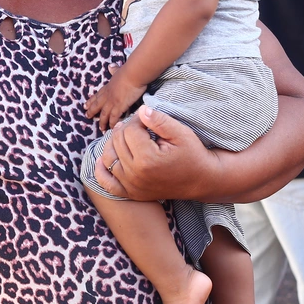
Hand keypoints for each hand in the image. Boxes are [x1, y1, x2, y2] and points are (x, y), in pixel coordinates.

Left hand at [86, 69, 145, 130]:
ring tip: (101, 129)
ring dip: (102, 122)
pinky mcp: (119, 107)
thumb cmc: (127, 72)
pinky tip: (111, 129)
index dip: (91, 101)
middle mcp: (107, 96)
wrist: (133, 75)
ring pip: (104, 115)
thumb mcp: (118, 70)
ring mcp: (112, 102)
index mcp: (107, 87)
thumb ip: (114, 70)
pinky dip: (112, 124)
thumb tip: (111, 66)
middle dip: (92, 112)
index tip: (85, 106)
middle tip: (87, 117)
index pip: (97, 96)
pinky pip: (113, 118)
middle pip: (97, 106)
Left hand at [93, 105, 213, 201]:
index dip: (137, 118)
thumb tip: (141, 110)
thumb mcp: (181, 133)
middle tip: (140, 125)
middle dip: (126, 128)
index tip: (147, 117)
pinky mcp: (132, 193)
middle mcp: (135, 174)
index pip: (130, 129)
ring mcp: (132, 186)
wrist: (201, 180)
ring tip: (125, 136)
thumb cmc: (193, 154)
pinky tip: (102, 159)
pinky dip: (101, 171)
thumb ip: (159, 120)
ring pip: (109, 158)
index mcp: (147, 159)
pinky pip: (107, 183)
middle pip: (117, 141)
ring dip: (113, 144)